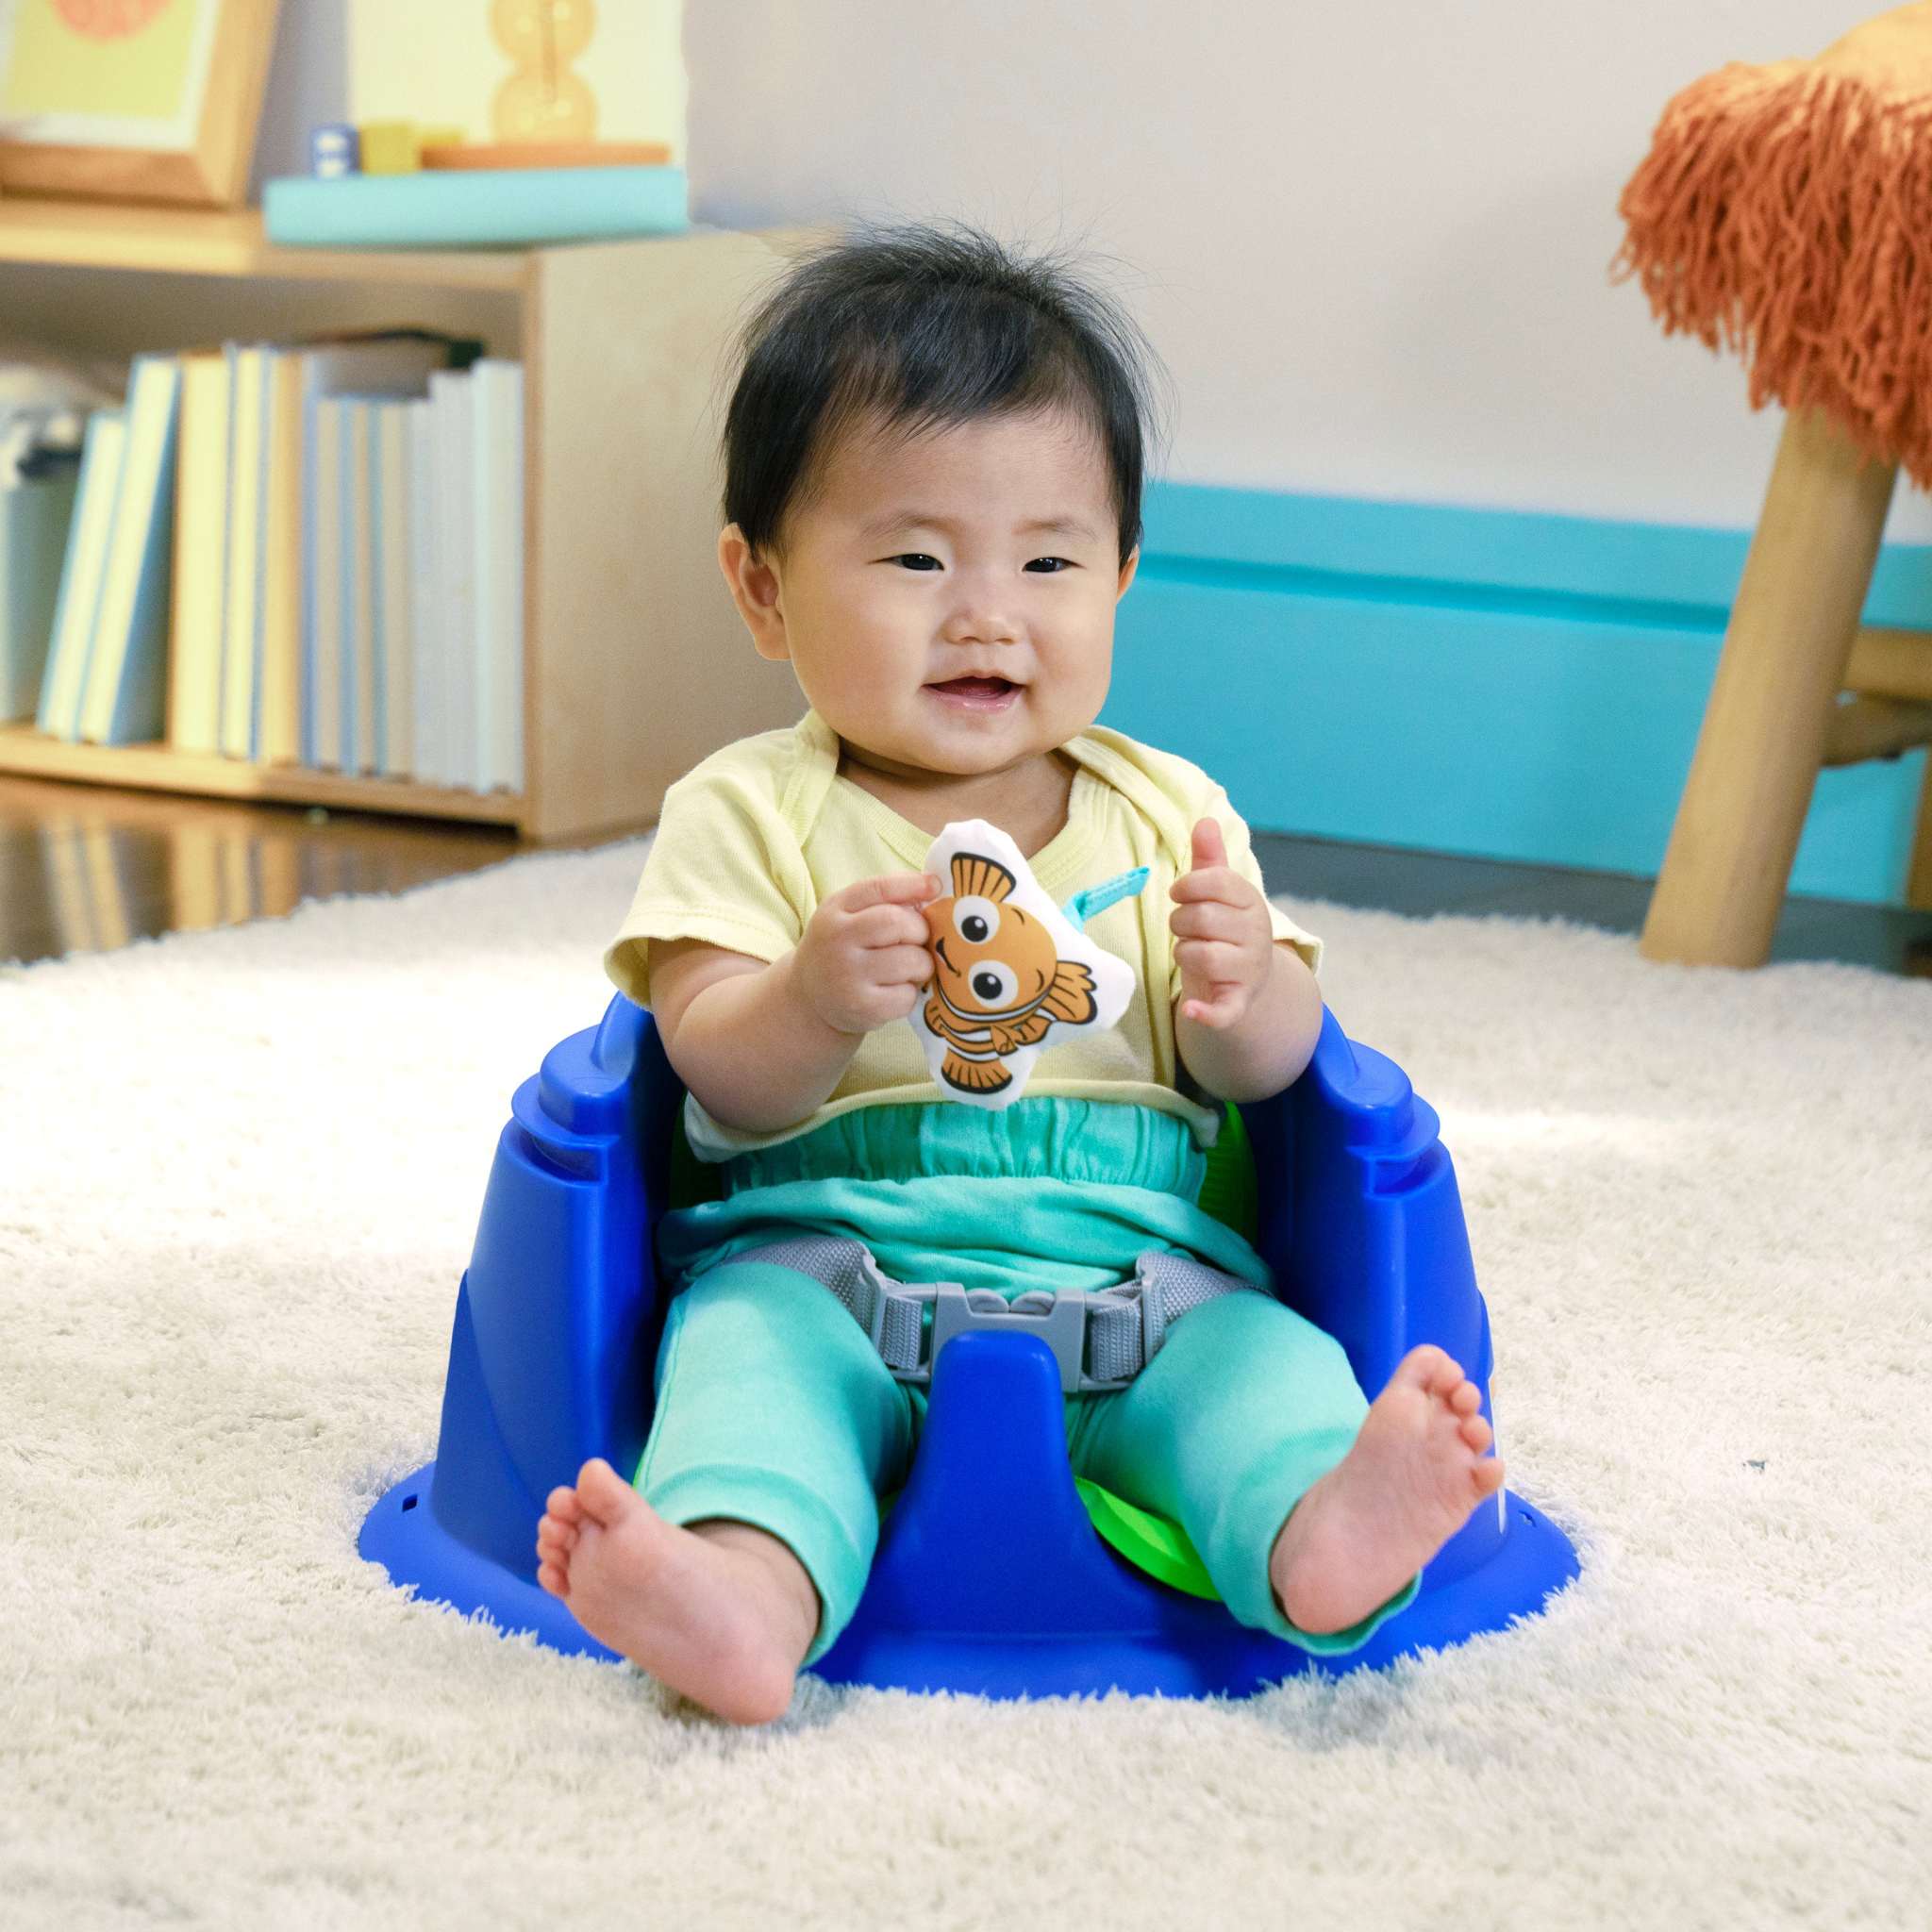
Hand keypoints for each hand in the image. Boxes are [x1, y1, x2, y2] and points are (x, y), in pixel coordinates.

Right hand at [793, 872, 939, 1036]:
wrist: (808, 997)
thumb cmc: (843, 949)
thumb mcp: (849, 916)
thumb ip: (884, 900)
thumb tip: (933, 886)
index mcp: (835, 910)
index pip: (879, 889)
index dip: (912, 885)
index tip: (935, 886)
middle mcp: (837, 940)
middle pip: (898, 923)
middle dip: (920, 931)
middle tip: (918, 941)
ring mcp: (847, 976)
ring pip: (910, 961)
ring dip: (922, 965)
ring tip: (910, 968)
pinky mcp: (861, 1007)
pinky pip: (906, 996)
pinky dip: (909, 994)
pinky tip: (895, 992)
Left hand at [1170, 818, 1273, 1029]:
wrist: (1247, 982)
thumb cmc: (1225, 930)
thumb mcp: (1220, 896)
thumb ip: (1210, 861)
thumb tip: (1205, 821)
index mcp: (1252, 902)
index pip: (1217, 882)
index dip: (1188, 885)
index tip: (1179, 893)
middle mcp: (1256, 935)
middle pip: (1200, 918)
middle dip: (1180, 923)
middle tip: (1186, 928)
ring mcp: (1249, 970)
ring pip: (1199, 955)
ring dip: (1183, 953)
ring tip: (1191, 952)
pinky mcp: (1238, 1003)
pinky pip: (1223, 1010)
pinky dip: (1206, 1013)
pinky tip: (1191, 1010)